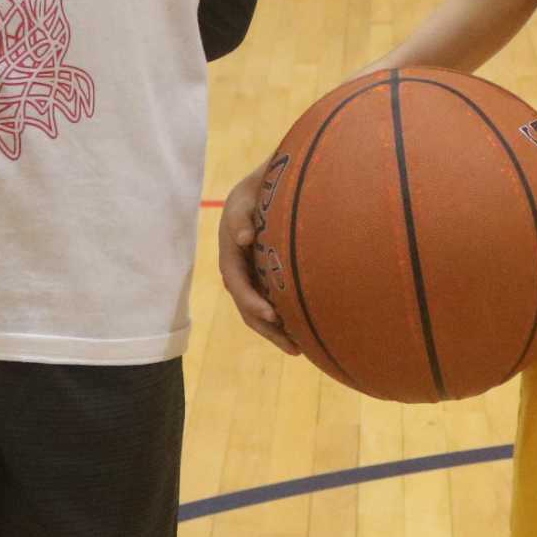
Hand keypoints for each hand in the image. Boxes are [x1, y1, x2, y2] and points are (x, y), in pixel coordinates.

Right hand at [218, 160, 299, 354]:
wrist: (265, 187)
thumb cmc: (254, 191)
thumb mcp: (244, 199)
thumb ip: (242, 217)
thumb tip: (243, 238)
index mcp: (230, 255)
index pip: (237, 285)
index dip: (252, 302)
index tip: (271, 315)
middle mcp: (240, 272)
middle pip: (249, 308)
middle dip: (269, 329)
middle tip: (293, 347)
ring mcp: (254, 277)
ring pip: (262, 311)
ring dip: (278, 331)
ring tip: (301, 349)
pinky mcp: (268, 278)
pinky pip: (275, 303)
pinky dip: (286, 319)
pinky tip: (306, 332)